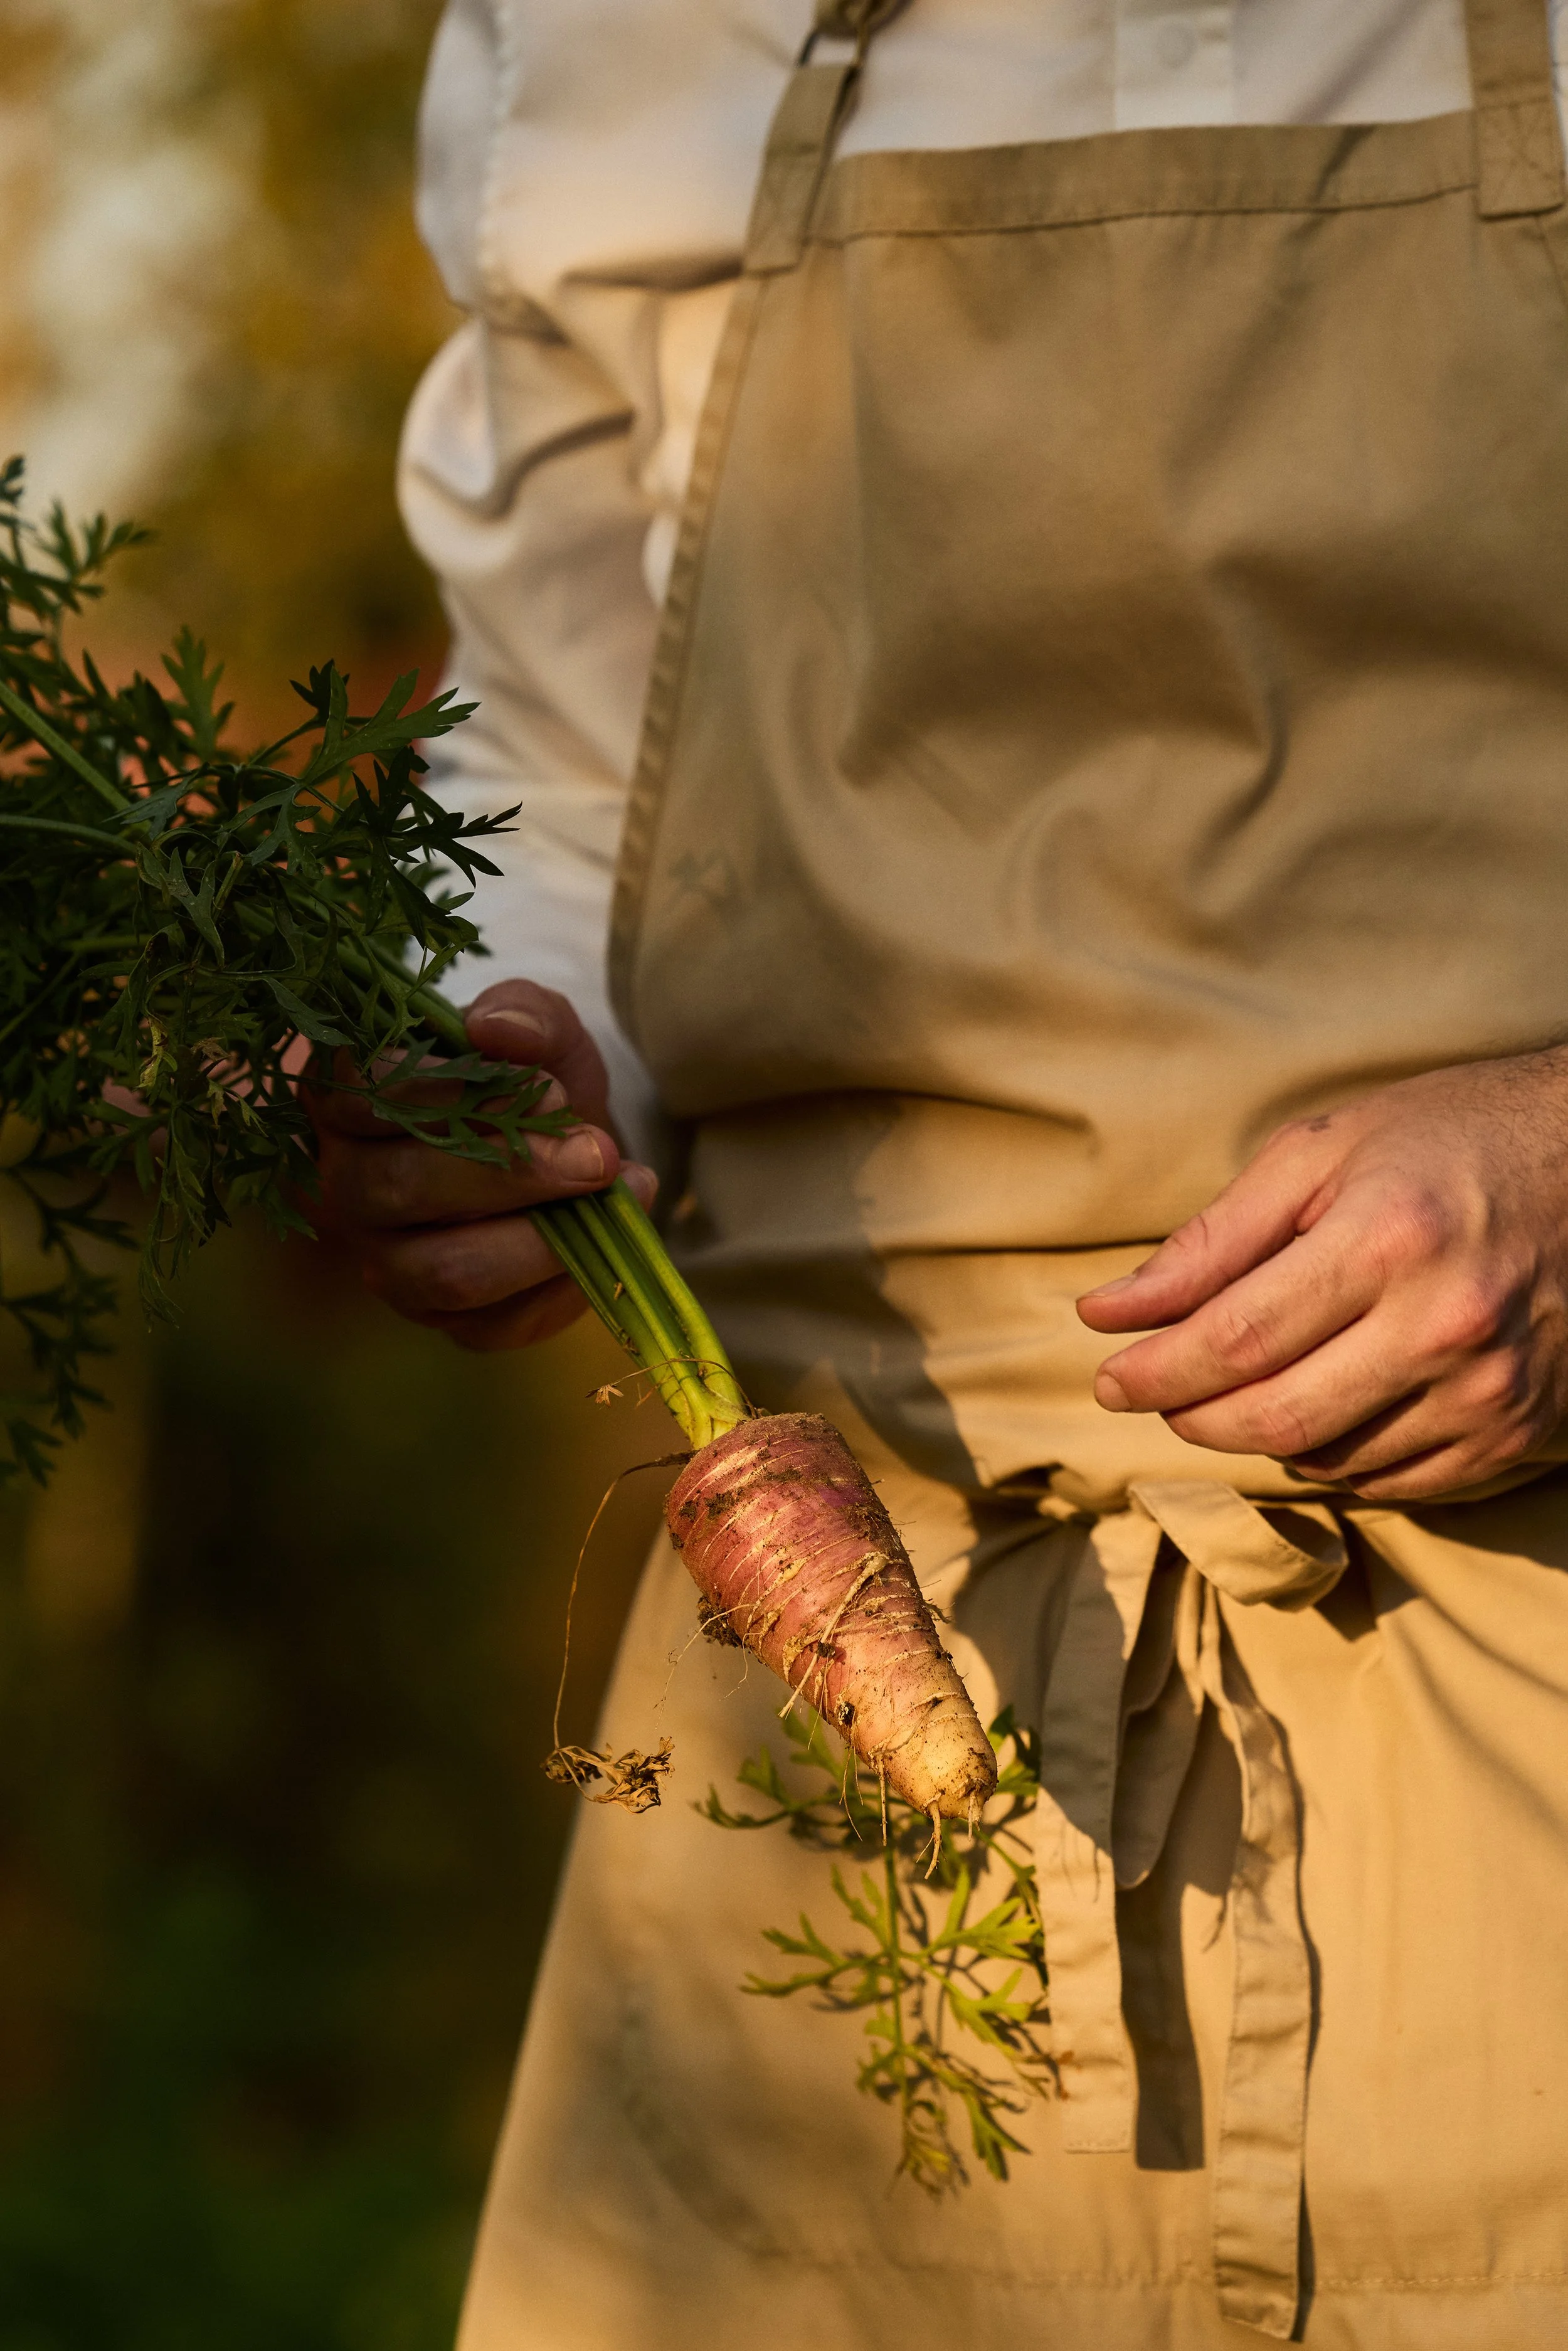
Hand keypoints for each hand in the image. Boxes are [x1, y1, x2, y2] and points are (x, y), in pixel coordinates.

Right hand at [306, 978, 655, 1351]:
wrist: (563, 1149)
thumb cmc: (531, 1080)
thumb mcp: (539, 1030)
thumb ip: (524, 1013)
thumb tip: (495, 1030)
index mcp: (345, 1099)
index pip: (365, 1094)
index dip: (459, 1094)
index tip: (550, 1091)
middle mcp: (344, 1186)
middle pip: (400, 1189)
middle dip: (513, 1173)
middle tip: (597, 1154)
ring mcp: (384, 1259)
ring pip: (442, 1272)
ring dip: (537, 1242)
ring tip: (609, 1199)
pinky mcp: (437, 1316)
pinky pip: (491, 1323)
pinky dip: (559, 1287)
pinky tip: (603, 1243)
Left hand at [1076, 1051, 1567, 1500]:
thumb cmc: (1447, 1139)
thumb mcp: (1320, 1153)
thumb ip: (1211, 1240)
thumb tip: (1106, 1313)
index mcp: (1387, 1240)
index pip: (1235, 1342)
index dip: (1155, 1373)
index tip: (1109, 1380)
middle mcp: (1446, 1326)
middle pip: (1275, 1417)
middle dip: (1194, 1416)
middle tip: (1159, 1392)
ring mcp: (1493, 1390)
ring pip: (1331, 1460)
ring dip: (1266, 1434)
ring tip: (1254, 1380)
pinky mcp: (1522, 1433)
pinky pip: (1396, 1482)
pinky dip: (1339, 1457)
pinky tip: (1328, 1405)